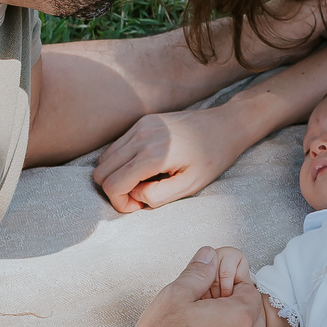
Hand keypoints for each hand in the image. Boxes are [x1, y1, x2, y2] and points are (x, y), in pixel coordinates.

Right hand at [93, 105, 243, 212]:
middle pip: (101, 172)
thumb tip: (134, 194)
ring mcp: (140, 126)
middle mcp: (142, 137)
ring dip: (117, 175)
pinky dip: (122, 161)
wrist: (225, 125)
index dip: (120, 203)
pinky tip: (145, 167)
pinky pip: (116, 146)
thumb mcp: (190, 186)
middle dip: (116, 190)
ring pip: (104, 159)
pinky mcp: (142, 121)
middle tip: (141, 194)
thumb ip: (157, 196)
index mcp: (154, 155)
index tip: (140, 204)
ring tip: (143, 181)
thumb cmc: (211, 158)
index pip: (112, 185)